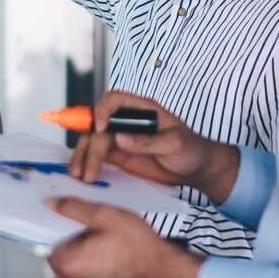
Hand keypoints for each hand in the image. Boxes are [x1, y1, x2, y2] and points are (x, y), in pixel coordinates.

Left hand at [45, 198, 202, 277]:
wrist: (162, 270)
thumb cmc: (136, 244)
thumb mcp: (105, 216)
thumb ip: (73, 208)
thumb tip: (50, 204)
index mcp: (66, 265)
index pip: (46, 241)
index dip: (57, 225)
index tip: (70, 217)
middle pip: (57, 252)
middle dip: (70, 238)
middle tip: (92, 225)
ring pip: (70, 263)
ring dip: (80, 250)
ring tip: (102, 237)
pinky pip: (82, 274)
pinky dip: (89, 262)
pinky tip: (107, 250)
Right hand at [66, 90, 239, 202]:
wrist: (196, 169)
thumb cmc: (191, 150)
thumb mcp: (175, 144)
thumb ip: (148, 142)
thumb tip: (120, 138)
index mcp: (143, 110)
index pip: (115, 100)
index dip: (103, 110)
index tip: (100, 128)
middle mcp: (127, 121)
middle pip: (97, 123)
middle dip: (88, 144)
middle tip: (87, 168)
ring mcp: (121, 138)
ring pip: (92, 140)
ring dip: (83, 156)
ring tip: (82, 176)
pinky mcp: (118, 155)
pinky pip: (97, 156)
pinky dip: (87, 164)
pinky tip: (83, 175)